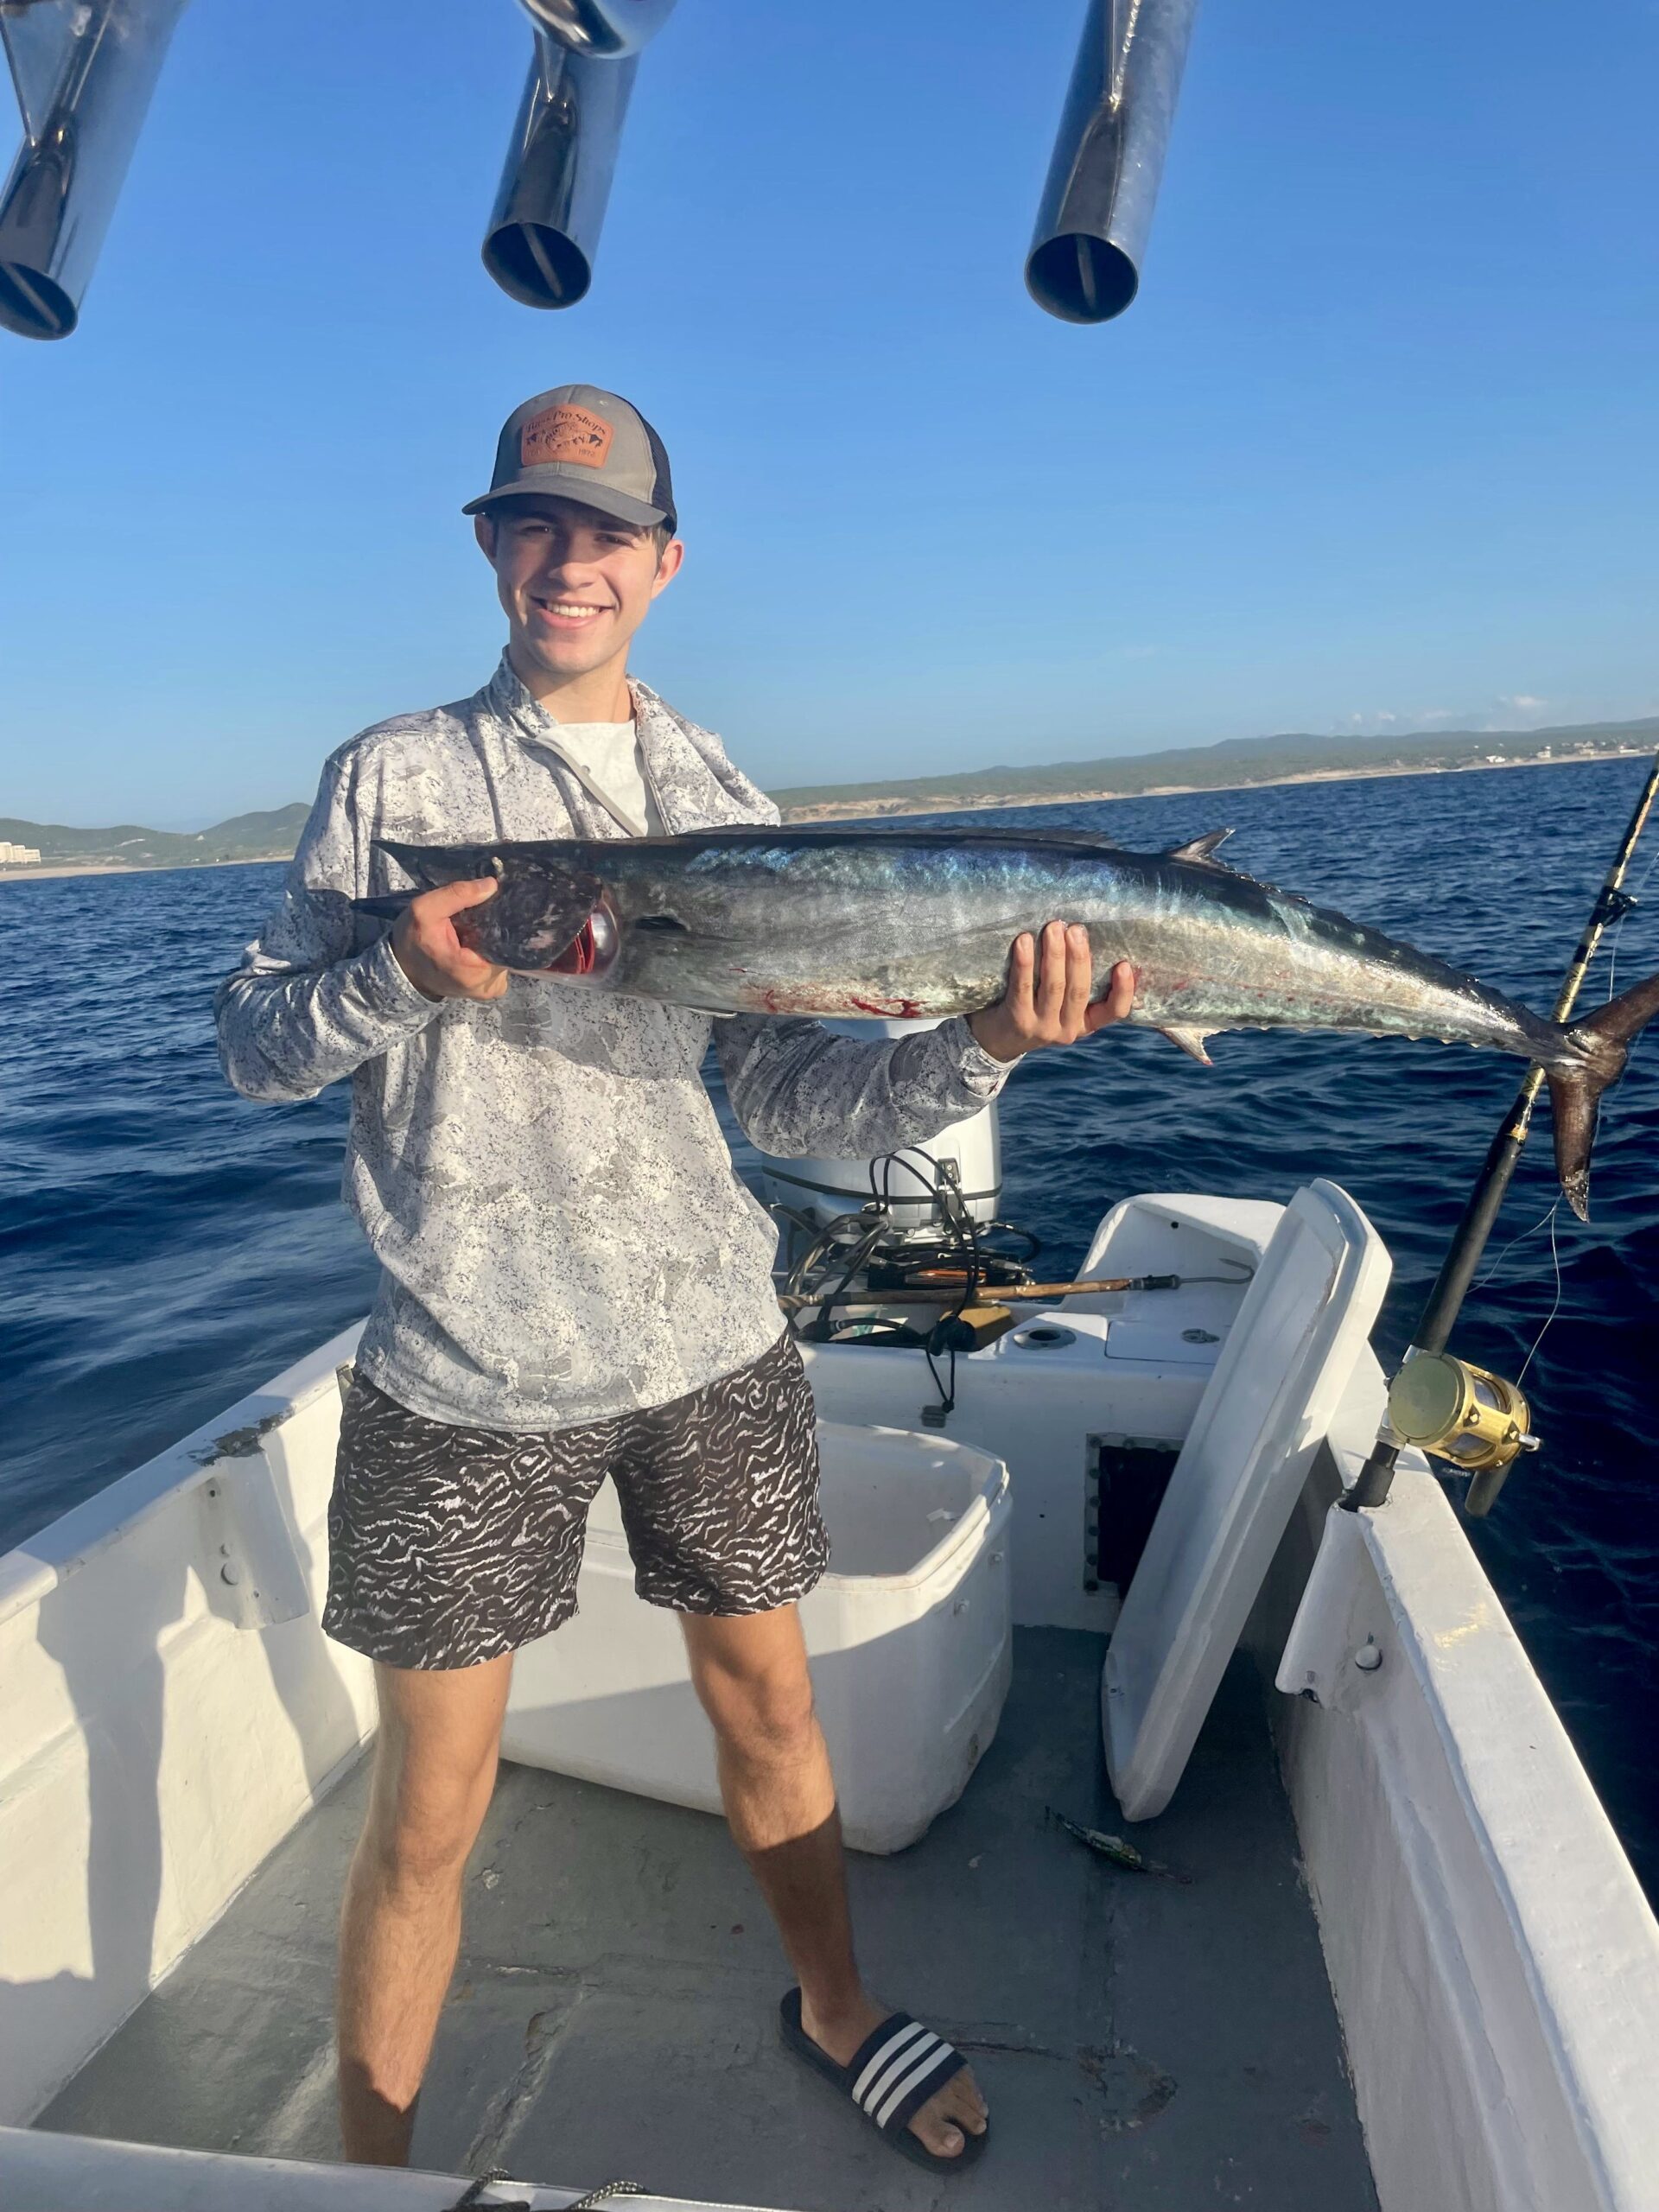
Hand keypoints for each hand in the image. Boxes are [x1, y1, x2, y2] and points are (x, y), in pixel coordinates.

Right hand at [391, 878, 508, 1002]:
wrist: (401, 970)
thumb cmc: (411, 939)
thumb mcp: (425, 909)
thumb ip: (457, 894)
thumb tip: (492, 885)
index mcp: (472, 969)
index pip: (507, 941)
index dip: (503, 922)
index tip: (494, 909)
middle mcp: (486, 986)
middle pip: (509, 950)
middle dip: (499, 932)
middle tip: (482, 920)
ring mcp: (488, 991)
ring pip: (507, 958)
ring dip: (496, 943)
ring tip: (478, 932)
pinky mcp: (488, 992)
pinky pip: (501, 967)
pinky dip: (493, 954)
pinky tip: (478, 945)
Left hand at [967, 922, 1134, 1062]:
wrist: (995, 1040)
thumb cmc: (1035, 1009)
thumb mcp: (1061, 1005)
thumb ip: (1077, 982)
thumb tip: (1090, 939)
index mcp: (1085, 1024)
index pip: (1114, 1011)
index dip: (1123, 990)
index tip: (1124, 964)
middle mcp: (1067, 1030)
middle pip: (1079, 990)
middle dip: (1079, 957)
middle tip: (1076, 929)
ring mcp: (1042, 1027)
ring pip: (1054, 986)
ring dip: (1054, 954)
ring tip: (1053, 928)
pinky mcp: (1017, 1020)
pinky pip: (1023, 987)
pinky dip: (1025, 962)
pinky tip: (1023, 941)